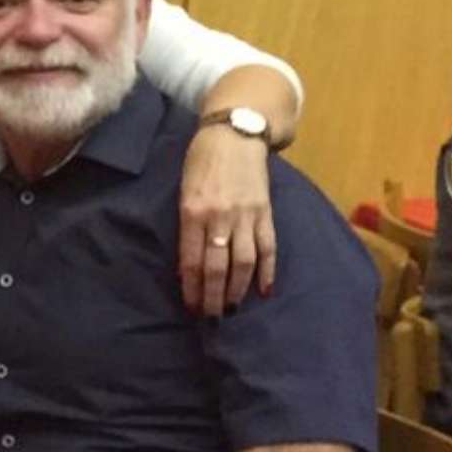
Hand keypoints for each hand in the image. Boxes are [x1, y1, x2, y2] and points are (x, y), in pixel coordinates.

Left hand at [178, 127, 275, 314]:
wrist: (234, 133)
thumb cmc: (201, 162)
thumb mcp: (183, 191)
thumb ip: (187, 227)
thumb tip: (188, 266)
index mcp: (193, 212)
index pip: (192, 260)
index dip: (192, 288)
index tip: (191, 307)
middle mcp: (219, 217)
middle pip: (217, 267)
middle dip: (213, 297)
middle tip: (211, 318)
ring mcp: (245, 216)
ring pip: (243, 262)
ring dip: (237, 290)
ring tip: (231, 309)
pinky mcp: (265, 212)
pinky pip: (268, 247)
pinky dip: (267, 271)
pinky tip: (264, 291)